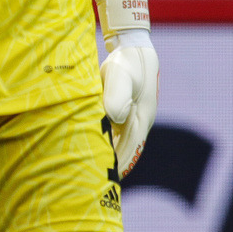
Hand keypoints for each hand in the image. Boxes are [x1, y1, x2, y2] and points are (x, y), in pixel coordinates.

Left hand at [100, 41, 158, 178]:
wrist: (132, 48)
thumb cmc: (125, 63)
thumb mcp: (119, 76)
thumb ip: (117, 96)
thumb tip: (115, 117)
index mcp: (140, 118)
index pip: (131, 149)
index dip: (120, 165)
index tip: (108, 181)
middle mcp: (138, 121)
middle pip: (126, 150)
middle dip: (114, 166)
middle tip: (95, 183)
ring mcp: (132, 117)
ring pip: (121, 143)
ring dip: (110, 156)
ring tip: (91, 171)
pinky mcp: (124, 111)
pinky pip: (116, 134)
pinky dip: (107, 143)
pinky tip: (93, 149)